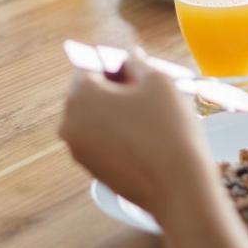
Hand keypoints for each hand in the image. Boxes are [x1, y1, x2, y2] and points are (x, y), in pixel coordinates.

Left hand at [58, 49, 212, 220]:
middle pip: (90, 92)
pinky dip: (119, 134)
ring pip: (96, 117)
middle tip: (148, 90)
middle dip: (116, 87)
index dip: (117, 61)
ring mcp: (78, 150)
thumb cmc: (169, 129)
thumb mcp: (159, 81)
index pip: (91, 64)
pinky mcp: (91, 170)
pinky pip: (102, 140)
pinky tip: (147, 138)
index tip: (139, 66)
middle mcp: (69, 123)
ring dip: (118, 111)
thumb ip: (137, 62)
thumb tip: (128, 59)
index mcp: (80, 95)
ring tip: (152, 115)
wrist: (178, 188)